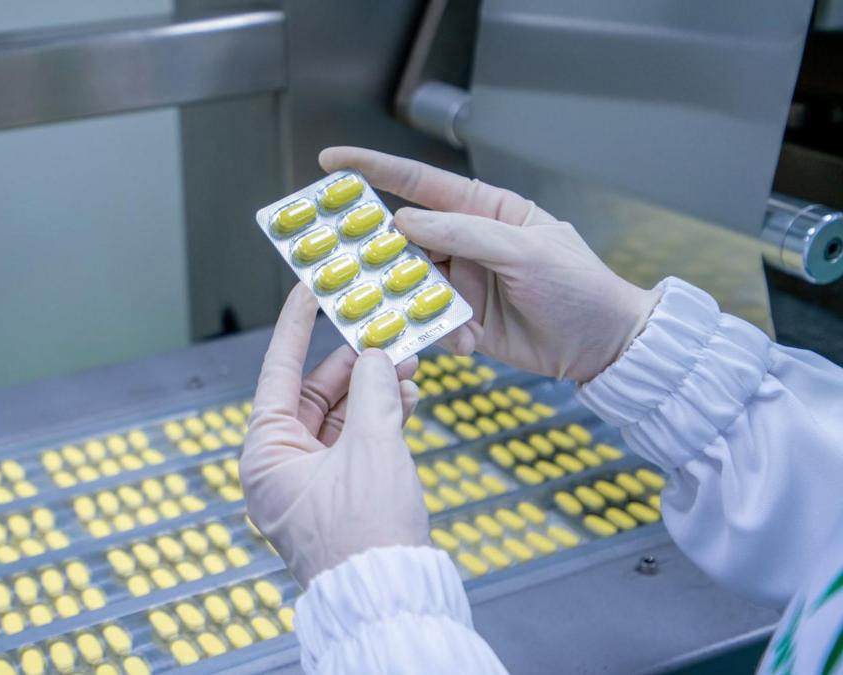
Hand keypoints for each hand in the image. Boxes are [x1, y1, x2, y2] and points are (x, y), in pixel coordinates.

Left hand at [240, 284, 429, 586]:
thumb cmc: (366, 536)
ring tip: (408, 367)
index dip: (296, 326)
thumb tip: (377, 355)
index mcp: (265, 453)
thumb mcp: (373, 449)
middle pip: (314, 393)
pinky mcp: (339, 496)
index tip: (309, 287)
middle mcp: (279, 466)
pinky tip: (408, 400)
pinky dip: (380, 422)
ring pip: (339, 418)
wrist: (391, 598)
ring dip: (374, 392)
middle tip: (386, 334)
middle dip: (354, 364)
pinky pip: (355, 444)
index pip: (278, 372)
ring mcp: (309, 482)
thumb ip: (376, 391)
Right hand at [320, 146, 661, 382]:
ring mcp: (462, 283)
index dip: (374, 170)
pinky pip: (429, 322)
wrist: (606, 348)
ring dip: (410, 300)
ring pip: (412, 285)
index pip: (421, 184)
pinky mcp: (462, 322)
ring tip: (411, 310)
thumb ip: (466, 233)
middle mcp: (466, 243)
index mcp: (485, 211)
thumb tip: (406, 221)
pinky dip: (436, 332)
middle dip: (376, 249)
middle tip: (346, 257)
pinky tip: (460, 341)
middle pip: (405, 239)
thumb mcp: (526, 252)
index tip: (332, 162)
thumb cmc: (579, 288)